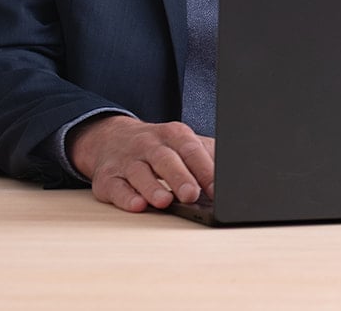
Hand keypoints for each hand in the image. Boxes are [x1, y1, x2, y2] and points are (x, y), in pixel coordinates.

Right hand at [69, 115, 215, 212]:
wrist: (112, 138)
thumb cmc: (159, 147)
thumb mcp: (184, 144)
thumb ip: (207, 157)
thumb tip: (232, 177)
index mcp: (174, 135)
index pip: (192, 150)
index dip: (205, 169)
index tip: (217, 189)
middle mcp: (149, 145)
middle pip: (166, 159)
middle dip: (179, 177)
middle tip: (191, 194)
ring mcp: (127, 161)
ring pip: (139, 173)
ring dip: (152, 188)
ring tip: (164, 202)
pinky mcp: (107, 178)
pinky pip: (116, 188)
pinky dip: (126, 198)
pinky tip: (137, 205)